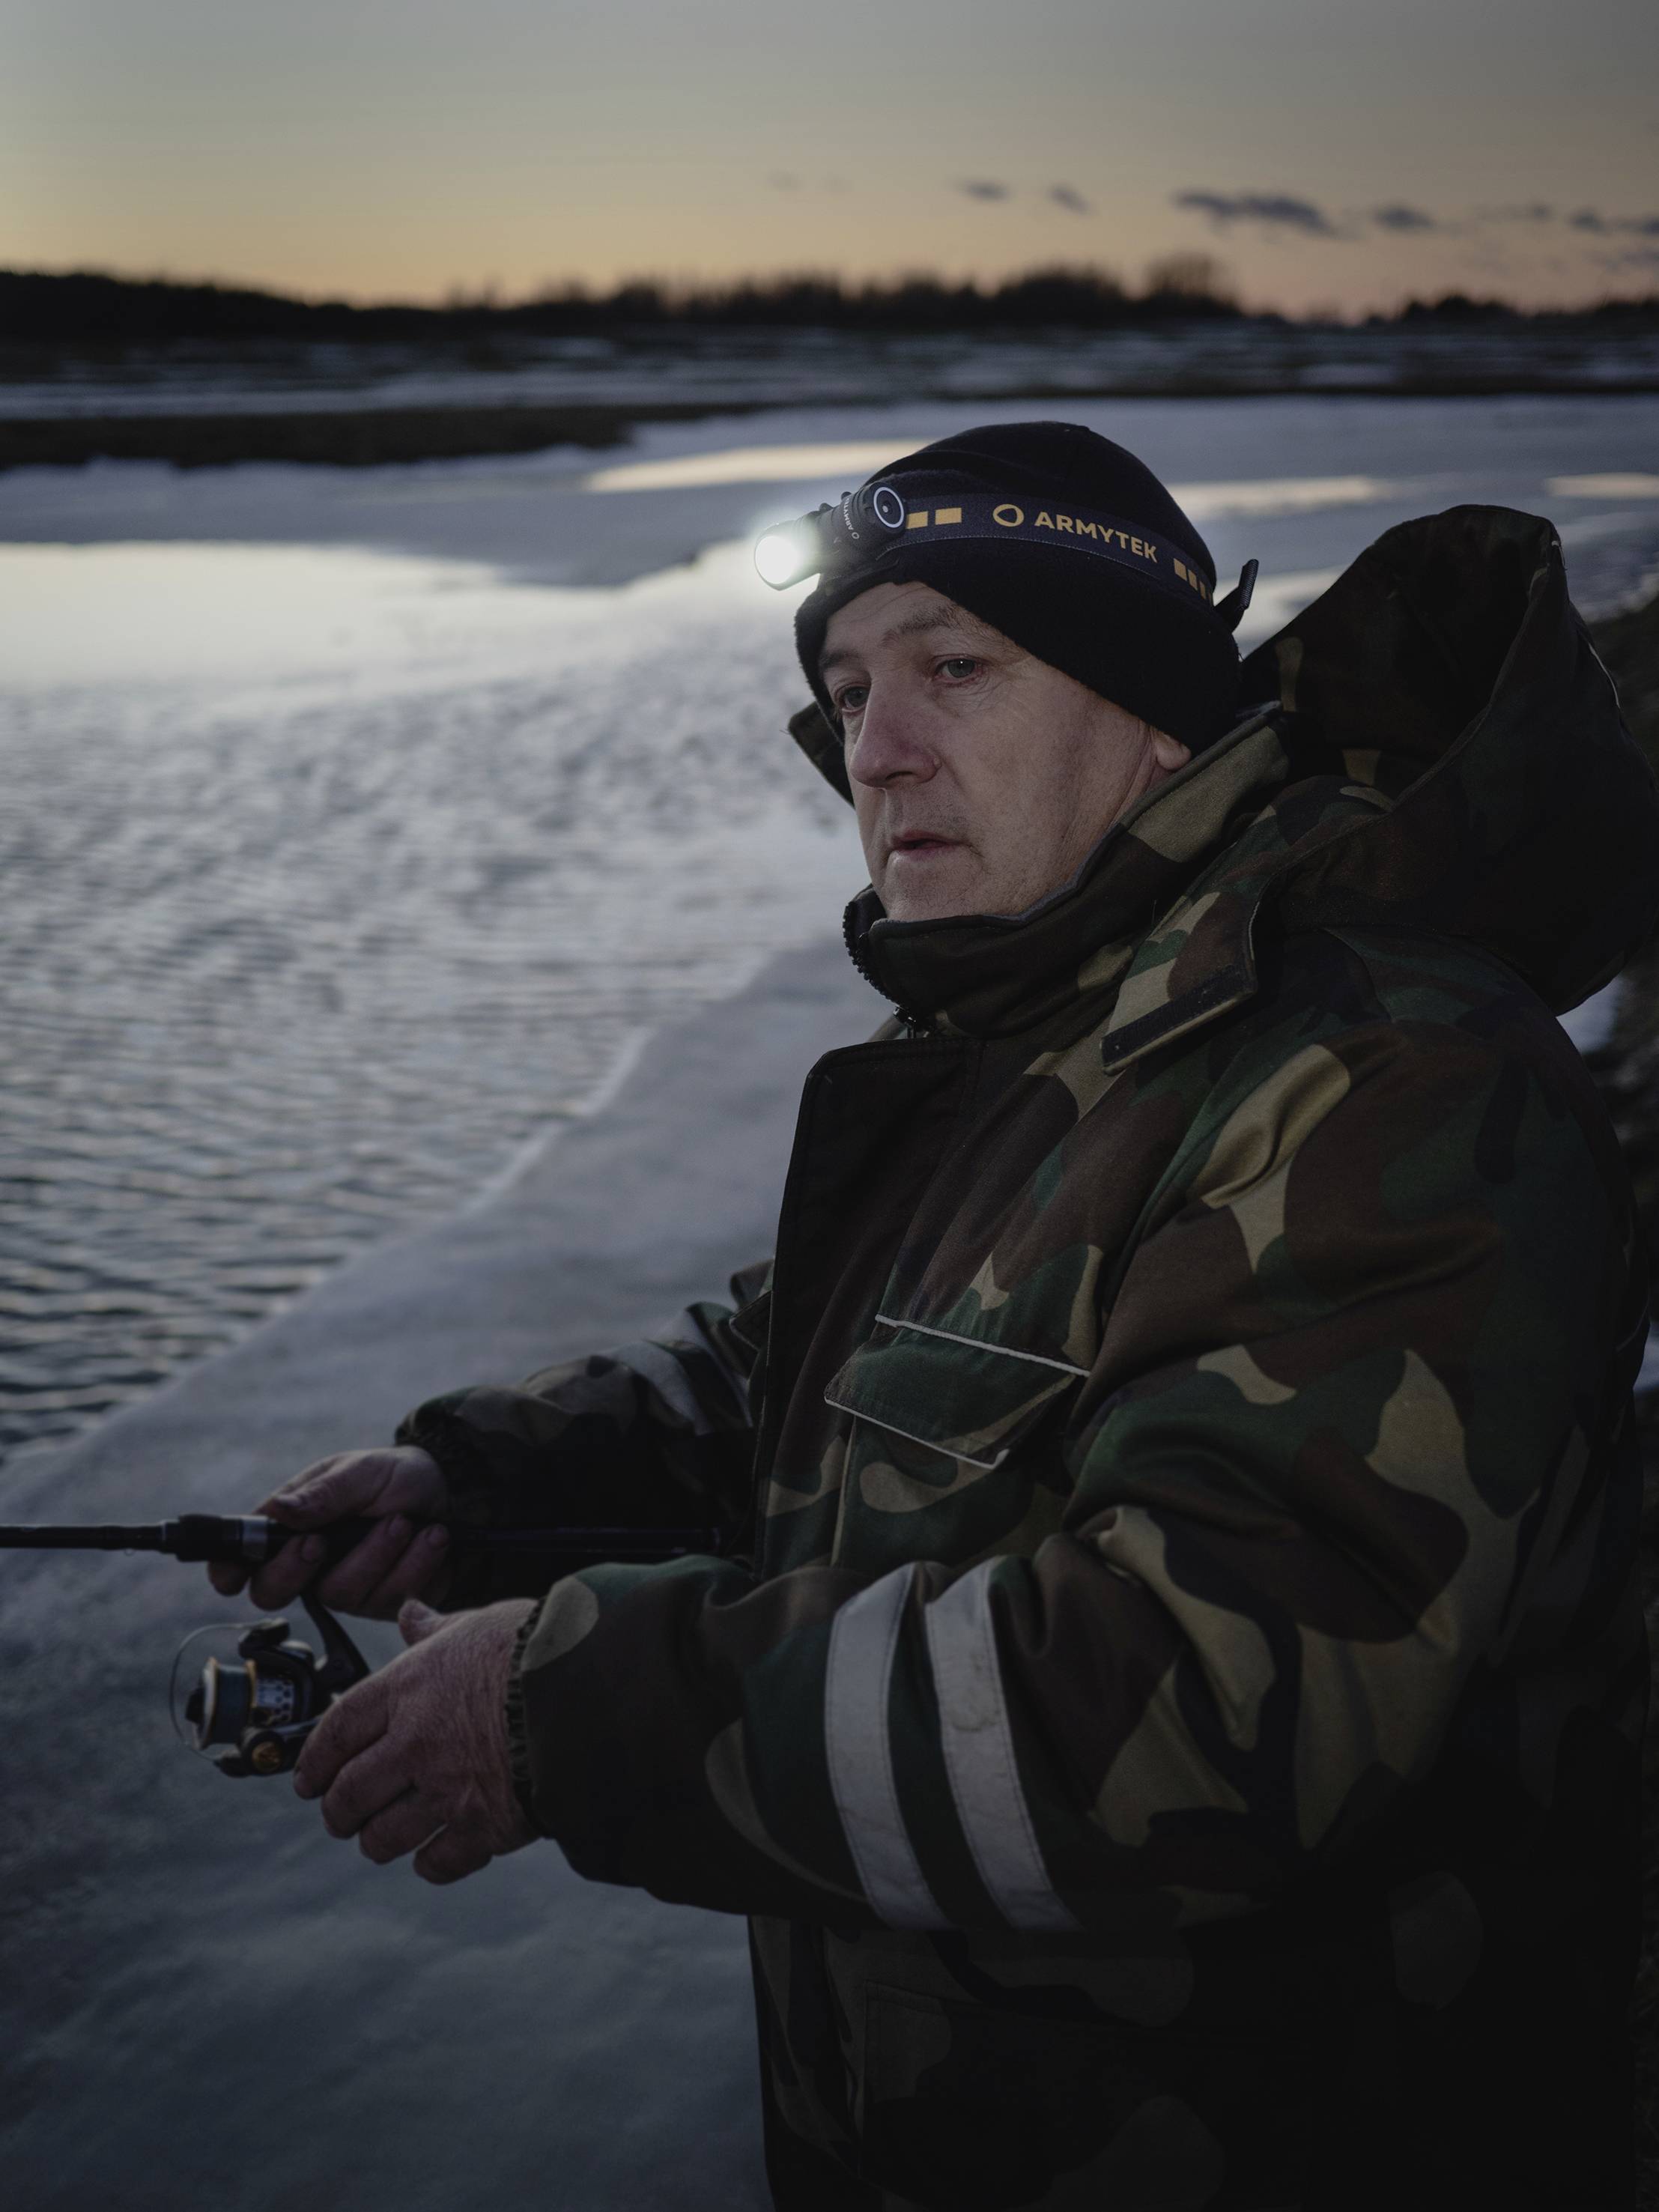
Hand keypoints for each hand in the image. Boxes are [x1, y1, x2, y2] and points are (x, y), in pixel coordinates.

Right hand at [206, 1446, 452, 1618]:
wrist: (454, 1493)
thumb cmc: (394, 1478)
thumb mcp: (360, 1472)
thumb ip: (322, 1494)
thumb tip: (277, 1511)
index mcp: (292, 1525)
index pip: (243, 1556)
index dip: (228, 1571)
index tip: (230, 1578)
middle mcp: (312, 1562)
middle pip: (274, 1592)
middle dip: (295, 1569)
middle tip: (320, 1543)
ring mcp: (347, 1585)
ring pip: (340, 1593)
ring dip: (376, 1553)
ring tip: (404, 1521)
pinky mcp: (384, 1601)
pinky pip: (389, 1597)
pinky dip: (415, 1562)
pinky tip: (431, 1536)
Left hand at [295, 1598, 536, 1883]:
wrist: (595, 1689)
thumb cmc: (540, 1646)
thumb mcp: (481, 1623)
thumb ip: (438, 1629)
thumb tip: (412, 1614)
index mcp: (409, 1687)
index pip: (339, 1729)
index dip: (315, 1759)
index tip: (308, 1777)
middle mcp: (416, 1742)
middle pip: (350, 1791)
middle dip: (337, 1810)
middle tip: (338, 1816)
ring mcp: (447, 1789)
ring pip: (384, 1835)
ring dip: (375, 1841)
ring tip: (379, 1840)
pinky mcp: (484, 1827)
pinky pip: (438, 1862)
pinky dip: (430, 1863)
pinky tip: (434, 1855)